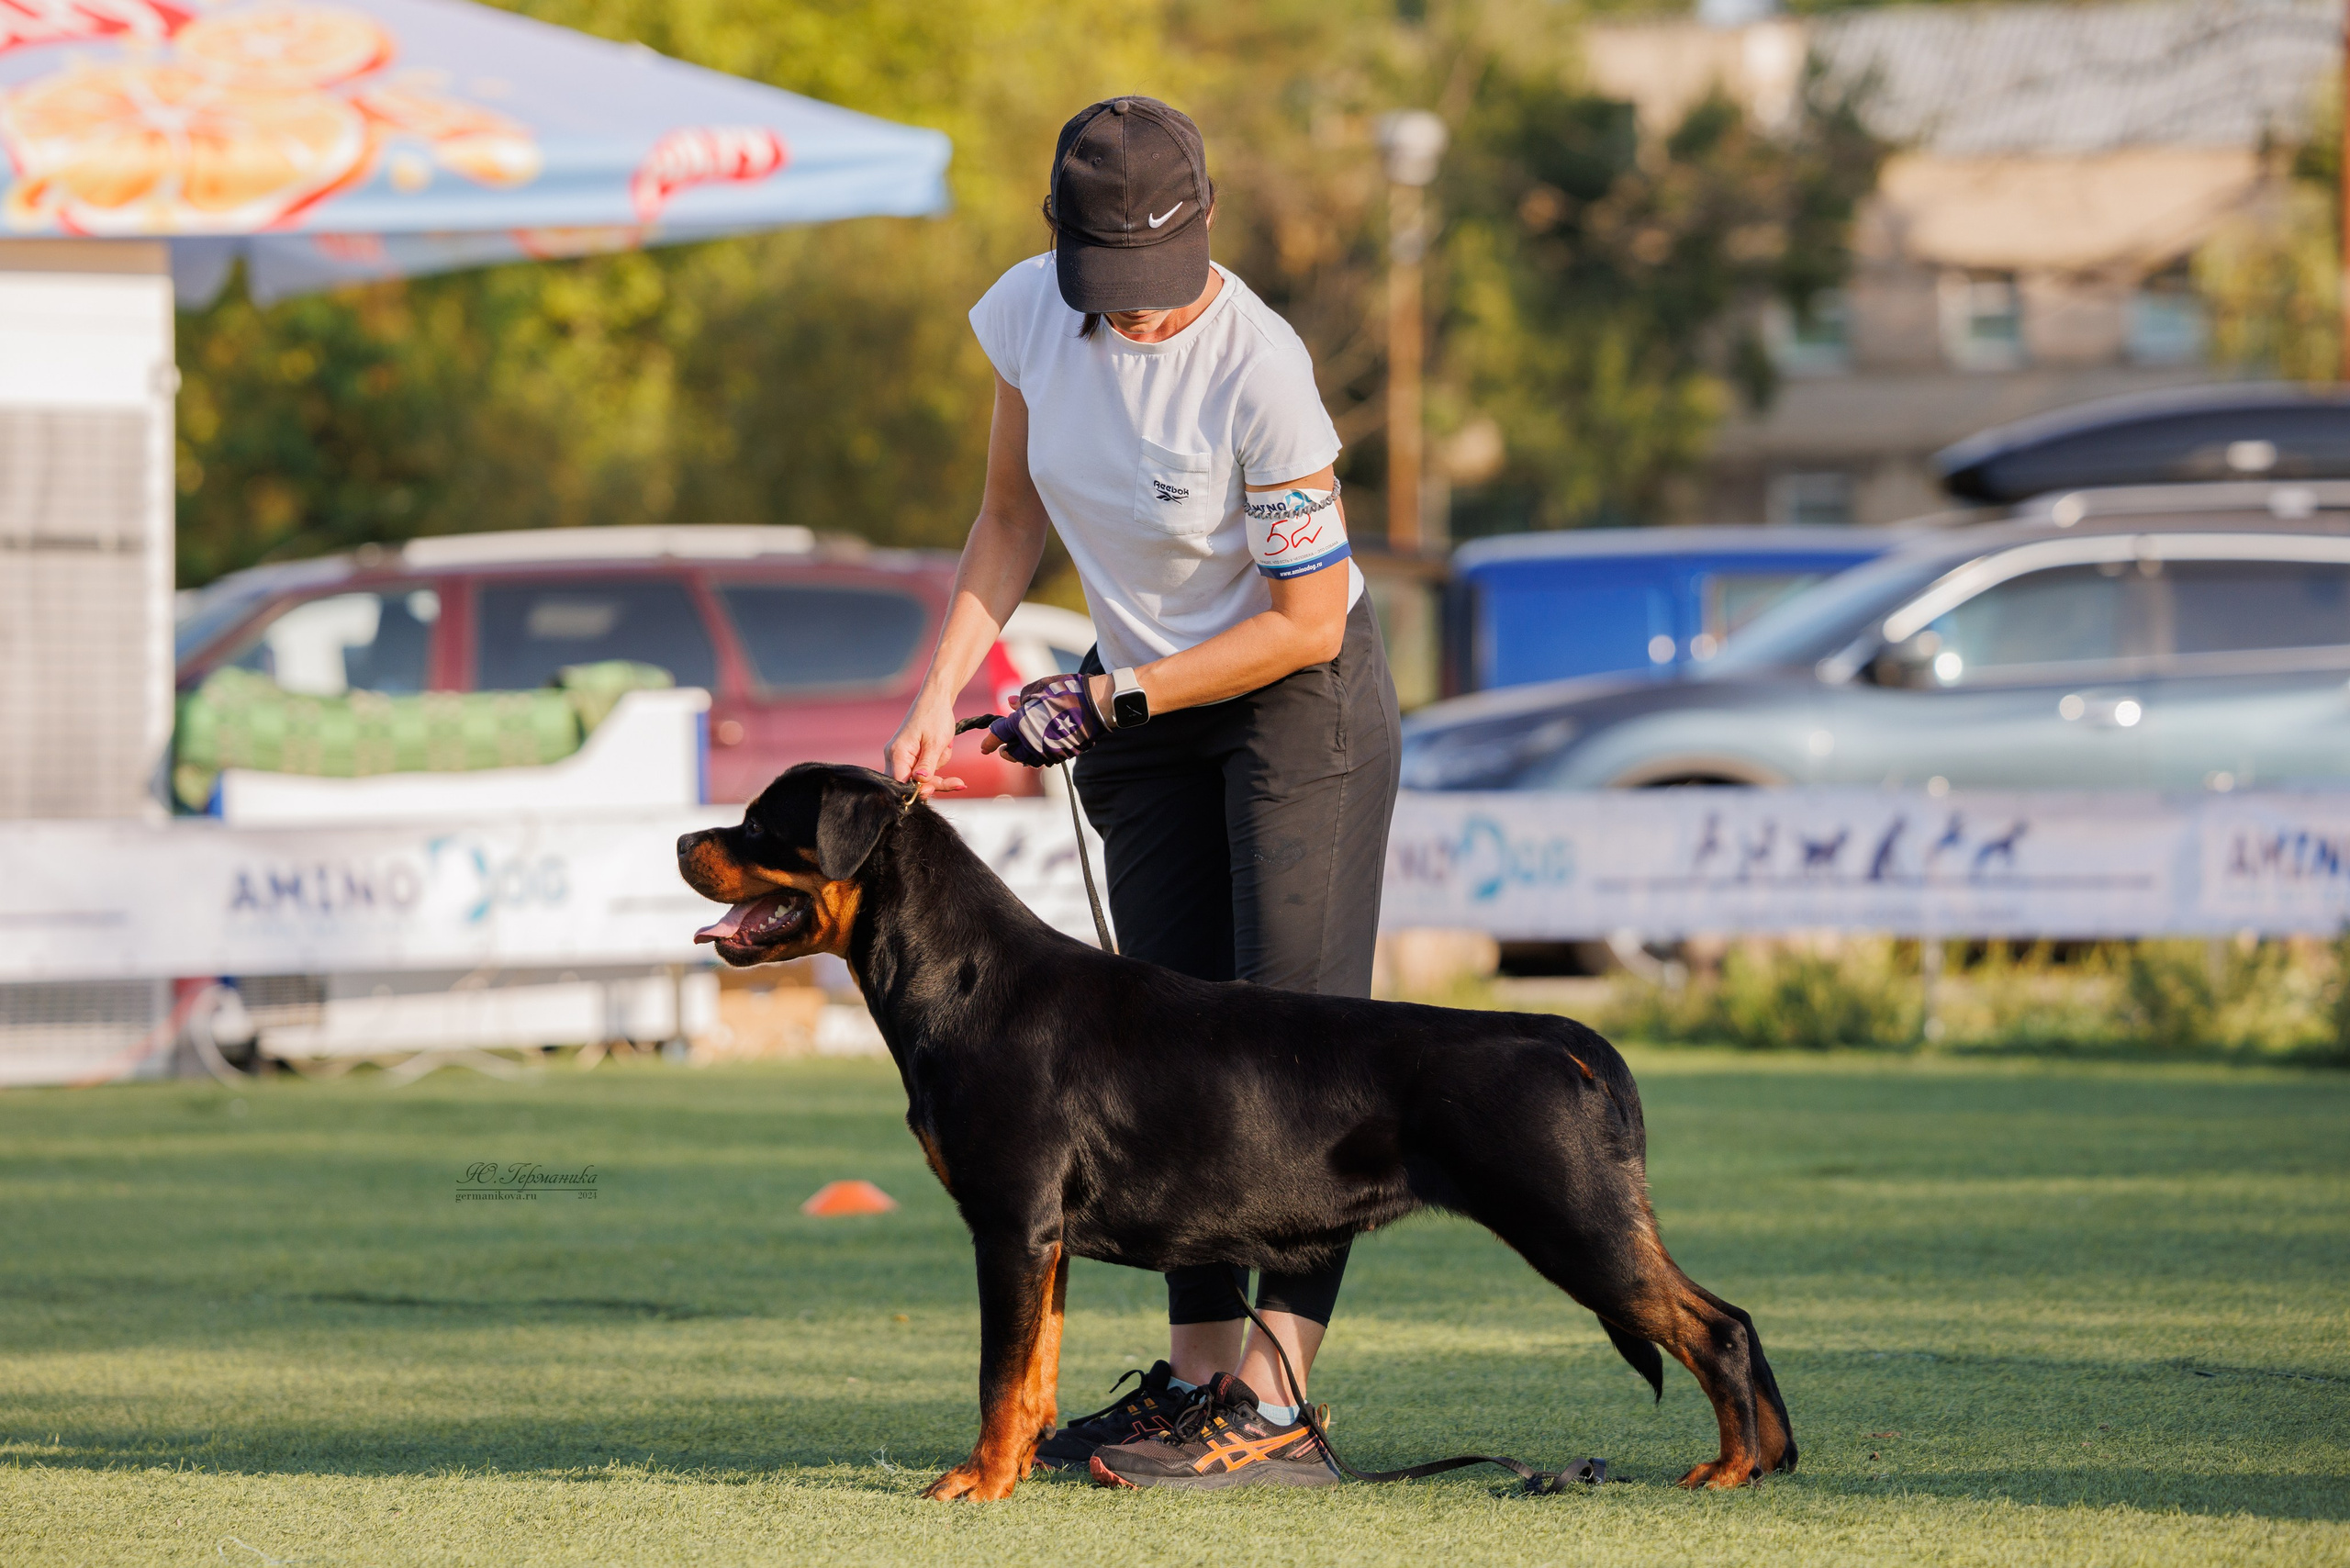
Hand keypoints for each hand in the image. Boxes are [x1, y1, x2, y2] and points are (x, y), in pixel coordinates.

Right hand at [884, 696, 966, 797]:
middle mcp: (894, 757)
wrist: (937, 699)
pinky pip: (923, 770)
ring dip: (937, 769)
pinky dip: (936, 763)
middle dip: (933, 782)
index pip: (900, 784)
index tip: (935, 789)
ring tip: (945, 747)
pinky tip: (944, 748)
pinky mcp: (910, 756)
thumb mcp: (936, 743)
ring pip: (919, 778)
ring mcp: (901, 757)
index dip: (917, 791)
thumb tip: (919, 782)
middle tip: (957, 782)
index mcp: (897, 753)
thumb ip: (927, 765)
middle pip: (909, 785)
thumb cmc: (935, 716)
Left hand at [981, 674, 1105, 766]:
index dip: (989, 742)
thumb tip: (1011, 704)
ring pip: (1027, 761)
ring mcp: (1047, 751)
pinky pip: (1045, 760)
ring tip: (1021, 750)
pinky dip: (1038, 757)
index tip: (984, 747)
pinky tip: (1039, 750)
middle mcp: (1031, 742)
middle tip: (1003, 749)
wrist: (1094, 705)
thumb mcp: (1038, 689)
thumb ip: (1022, 698)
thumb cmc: (1065, 692)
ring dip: (1021, 756)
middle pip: (1011, 753)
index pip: (998, 735)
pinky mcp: (1062, 755)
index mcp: (1020, 723)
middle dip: (1005, 751)